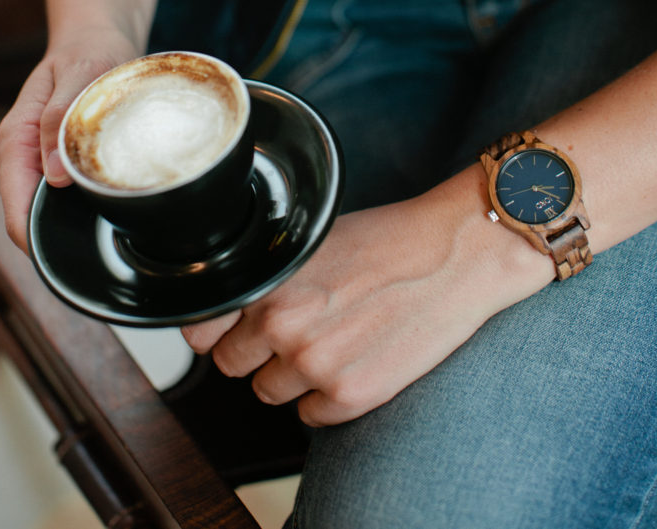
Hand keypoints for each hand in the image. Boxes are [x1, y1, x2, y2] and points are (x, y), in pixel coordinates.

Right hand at [0, 26, 139, 250]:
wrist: (96, 38)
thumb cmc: (90, 51)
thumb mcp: (80, 74)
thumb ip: (61, 119)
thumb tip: (55, 175)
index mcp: (16, 139)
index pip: (13, 206)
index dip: (32, 237)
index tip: (60, 256)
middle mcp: (23, 154)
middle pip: (27, 215)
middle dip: (54, 237)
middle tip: (95, 250)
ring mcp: (39, 159)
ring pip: (45, 208)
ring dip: (69, 224)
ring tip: (104, 235)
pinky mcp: (58, 160)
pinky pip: (62, 194)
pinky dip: (79, 205)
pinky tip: (106, 211)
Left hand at [182, 170, 552, 426]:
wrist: (455, 255)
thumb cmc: (389, 240)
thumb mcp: (311, 243)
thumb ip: (268, 277)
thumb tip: (233, 309)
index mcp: (267, 281)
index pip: (201, 333)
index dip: (221, 328)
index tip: (238, 325)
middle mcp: (281, 324)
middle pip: (233, 366)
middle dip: (258, 351)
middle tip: (298, 328)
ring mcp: (314, 363)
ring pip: (270, 392)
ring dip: (293, 374)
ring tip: (334, 338)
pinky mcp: (350, 396)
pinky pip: (311, 415)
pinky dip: (328, 397)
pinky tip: (356, 358)